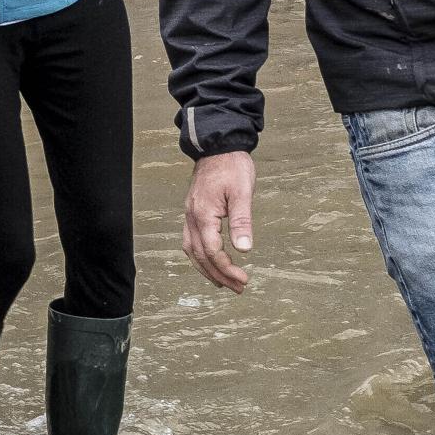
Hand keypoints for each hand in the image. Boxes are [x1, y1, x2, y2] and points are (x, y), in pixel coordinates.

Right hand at [183, 151, 256, 292]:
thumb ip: (242, 222)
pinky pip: (191, 241)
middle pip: (200, 255)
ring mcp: (190, 214)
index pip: (212, 251)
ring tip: (223, 282)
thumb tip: (244, 249)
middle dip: (218, 275)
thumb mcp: (242, 193)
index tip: (244, 279)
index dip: (227, 268)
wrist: (218, 146)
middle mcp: (192, 217)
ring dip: (207, 269)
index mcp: (203, 214)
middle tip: (238, 287)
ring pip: (192, 250)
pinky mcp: (193, 212)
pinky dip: (200, 256)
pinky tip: (211, 261)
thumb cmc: (231, 166)